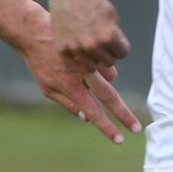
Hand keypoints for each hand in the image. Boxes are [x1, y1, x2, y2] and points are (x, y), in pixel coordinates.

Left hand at [19, 23, 140, 143]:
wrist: (35, 32)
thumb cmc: (40, 63)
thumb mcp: (47, 88)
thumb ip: (68, 103)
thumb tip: (87, 119)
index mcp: (70, 87)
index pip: (93, 112)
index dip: (107, 127)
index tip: (119, 139)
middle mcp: (83, 75)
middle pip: (110, 98)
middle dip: (124, 115)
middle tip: (137, 129)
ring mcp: (91, 60)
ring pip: (110, 78)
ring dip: (107, 83)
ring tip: (86, 75)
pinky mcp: (95, 49)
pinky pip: (107, 65)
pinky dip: (104, 69)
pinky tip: (89, 62)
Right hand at [48, 0, 131, 74]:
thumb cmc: (91, 1)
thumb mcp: (112, 16)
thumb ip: (116, 35)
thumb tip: (117, 48)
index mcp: (108, 37)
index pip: (122, 54)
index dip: (119, 46)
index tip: (115, 42)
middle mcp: (93, 46)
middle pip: (109, 62)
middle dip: (107, 53)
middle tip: (101, 43)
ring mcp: (76, 50)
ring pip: (92, 67)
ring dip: (93, 58)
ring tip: (89, 46)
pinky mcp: (63, 50)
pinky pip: (75, 65)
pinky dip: (78, 60)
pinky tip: (78, 49)